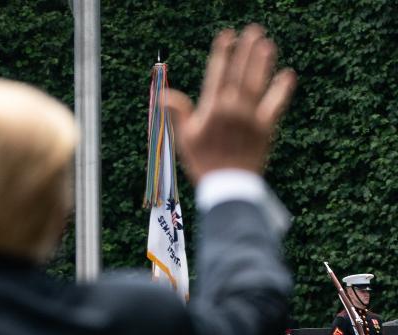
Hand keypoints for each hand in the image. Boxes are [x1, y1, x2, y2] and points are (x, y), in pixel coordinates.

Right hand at [164, 25, 296, 183]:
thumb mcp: (184, 139)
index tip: (227, 36)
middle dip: (246, 50)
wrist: (227, 186)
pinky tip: (287, 75)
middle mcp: (232, 109)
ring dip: (263, 63)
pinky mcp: (266, 127)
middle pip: (240, 73)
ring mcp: (250, 117)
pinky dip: (282, 89)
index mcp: (211, 109)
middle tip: (253, 31)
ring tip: (267, 44)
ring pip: (257, 83)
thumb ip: (179, 113)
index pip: (216, 74)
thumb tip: (165, 94)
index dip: (222, 53)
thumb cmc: (203, 162)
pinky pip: (275, 104)